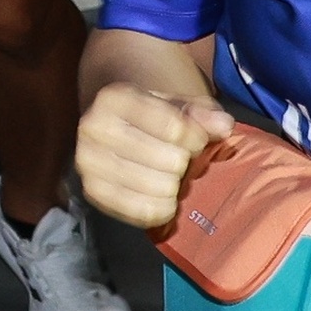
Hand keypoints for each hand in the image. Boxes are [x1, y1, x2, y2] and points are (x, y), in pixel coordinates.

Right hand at [77, 82, 245, 229]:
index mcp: (114, 99)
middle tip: (179, 161)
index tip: (196, 140)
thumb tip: (222, 126)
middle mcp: (93, 127)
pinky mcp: (92, 191)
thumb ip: (202, 113)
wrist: (116, 129)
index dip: (197, 138)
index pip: (174, 127)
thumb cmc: (152, 117)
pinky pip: (141, 211)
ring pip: (158, 187)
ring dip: (174, 186)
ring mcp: (88, 161)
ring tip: (170, 177)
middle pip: (169, 160)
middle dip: (184, 163)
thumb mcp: (178, 105)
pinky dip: (162, 209)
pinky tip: (165, 200)